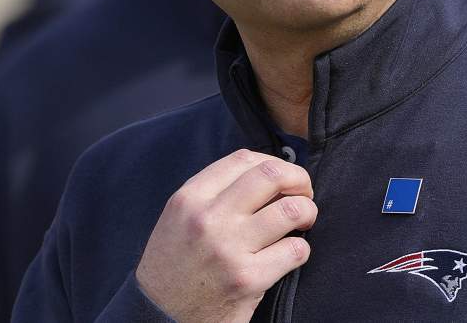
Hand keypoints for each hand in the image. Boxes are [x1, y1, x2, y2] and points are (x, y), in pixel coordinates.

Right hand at [135, 149, 315, 321]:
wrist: (158, 317)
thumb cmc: (174, 265)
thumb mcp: (180, 218)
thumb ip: (214, 193)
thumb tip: (266, 175)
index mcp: (190, 198)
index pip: (244, 159)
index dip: (274, 163)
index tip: (283, 178)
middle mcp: (208, 219)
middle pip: (272, 175)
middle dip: (299, 180)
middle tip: (303, 193)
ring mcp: (229, 249)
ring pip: (291, 210)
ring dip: (307, 212)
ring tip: (303, 221)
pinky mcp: (248, 279)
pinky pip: (295, 250)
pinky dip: (301, 249)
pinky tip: (290, 254)